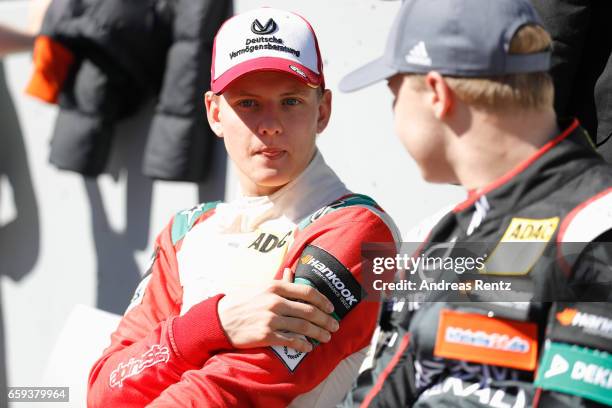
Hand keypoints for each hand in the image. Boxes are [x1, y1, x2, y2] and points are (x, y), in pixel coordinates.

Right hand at [217, 268, 338, 352]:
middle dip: (325, 320)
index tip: (331, 308)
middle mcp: (275, 301)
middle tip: (334, 325)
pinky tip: (309, 347)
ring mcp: (271, 319)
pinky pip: (291, 341)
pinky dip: (303, 344)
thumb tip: (292, 271)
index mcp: (275, 287)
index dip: (322, 301)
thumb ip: (279, 282)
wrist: (220, 319)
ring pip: (303, 327)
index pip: (307, 292)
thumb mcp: (260, 287)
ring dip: (319, 333)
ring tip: (326, 337)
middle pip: (309, 311)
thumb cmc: (242, 301)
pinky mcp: (266, 335)